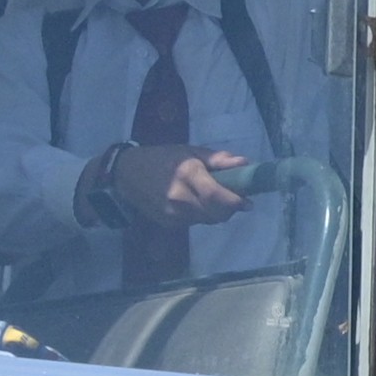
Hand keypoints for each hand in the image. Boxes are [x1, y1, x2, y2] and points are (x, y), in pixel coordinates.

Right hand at [137, 146, 251, 224]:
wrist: (127, 174)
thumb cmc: (163, 158)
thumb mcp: (191, 151)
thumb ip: (218, 160)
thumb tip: (245, 164)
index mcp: (187, 176)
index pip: (218, 197)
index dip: (236, 201)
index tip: (248, 200)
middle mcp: (180, 199)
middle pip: (216, 214)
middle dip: (230, 208)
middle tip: (235, 197)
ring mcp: (173, 214)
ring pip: (208, 220)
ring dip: (217, 212)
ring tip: (213, 196)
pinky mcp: (169, 224)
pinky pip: (196, 222)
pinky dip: (203, 214)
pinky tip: (196, 202)